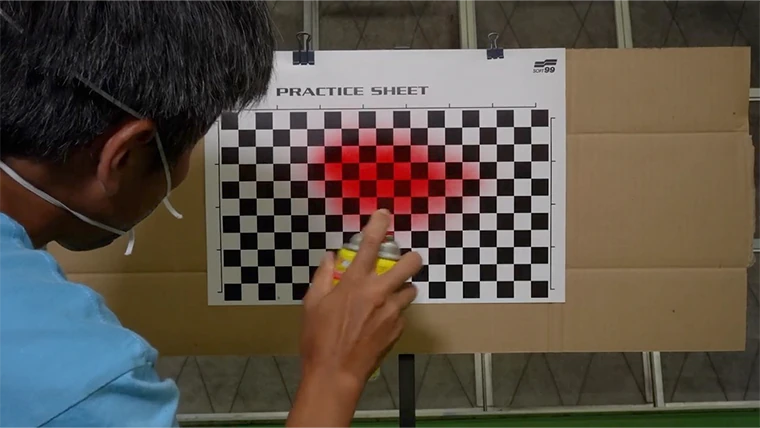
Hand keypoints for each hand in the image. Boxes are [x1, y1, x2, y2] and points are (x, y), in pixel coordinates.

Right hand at [286, 209, 421, 427]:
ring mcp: (392, 312)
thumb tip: (329, 258)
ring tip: (386, 298)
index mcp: (355, 283)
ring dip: (401, 289)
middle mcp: (379, 293)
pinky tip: (378, 322)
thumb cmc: (318, 339)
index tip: (384, 214)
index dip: (379, 225)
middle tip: (405, 261)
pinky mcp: (398, 329)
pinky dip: (394, 312)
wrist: (335, 373)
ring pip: (410, 290)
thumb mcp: (312, 304)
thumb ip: (322, 277)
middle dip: (411, 258)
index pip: (370, 244)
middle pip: (410, 264)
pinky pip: (402, 313)